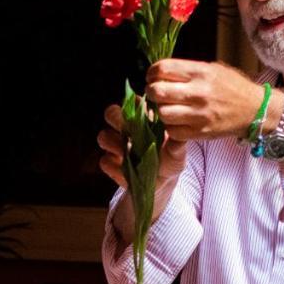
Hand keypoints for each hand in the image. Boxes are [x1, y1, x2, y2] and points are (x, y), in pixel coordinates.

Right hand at [98, 104, 187, 242]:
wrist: (160, 183)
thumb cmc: (170, 160)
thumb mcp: (178, 153)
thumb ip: (177, 144)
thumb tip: (180, 134)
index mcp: (142, 116)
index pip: (131, 100)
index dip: (133, 104)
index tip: (143, 114)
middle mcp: (125, 127)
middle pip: (110, 113)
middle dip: (118, 121)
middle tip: (130, 133)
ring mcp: (115, 144)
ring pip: (103, 136)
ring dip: (115, 145)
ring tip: (130, 154)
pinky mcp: (110, 163)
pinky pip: (105, 161)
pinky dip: (116, 168)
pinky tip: (130, 173)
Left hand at [146, 59, 264, 141]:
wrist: (254, 109)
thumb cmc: (232, 86)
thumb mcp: (212, 69)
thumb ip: (188, 71)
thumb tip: (161, 74)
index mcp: (200, 72)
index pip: (163, 69)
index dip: (152, 73)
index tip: (152, 77)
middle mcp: (198, 92)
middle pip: (158, 92)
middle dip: (151, 92)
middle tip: (154, 93)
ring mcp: (199, 115)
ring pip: (163, 113)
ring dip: (160, 110)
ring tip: (167, 107)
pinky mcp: (200, 132)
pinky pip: (172, 131)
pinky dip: (170, 126)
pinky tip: (176, 120)